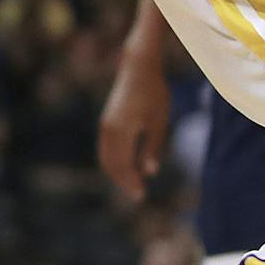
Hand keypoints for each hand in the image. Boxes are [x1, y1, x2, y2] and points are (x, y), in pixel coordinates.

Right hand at [98, 42, 171, 200]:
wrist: (138, 68)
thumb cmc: (154, 93)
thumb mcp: (158, 123)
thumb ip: (153, 148)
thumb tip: (149, 173)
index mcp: (120, 131)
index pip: (122, 165)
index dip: (131, 182)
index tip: (141, 196)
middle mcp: (108, 130)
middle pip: (110, 163)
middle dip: (123, 180)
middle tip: (138, 195)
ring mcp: (105, 124)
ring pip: (105, 156)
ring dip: (118, 171)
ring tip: (134, 182)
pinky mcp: (107, 120)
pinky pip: (106, 147)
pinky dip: (115, 160)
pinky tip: (130, 164)